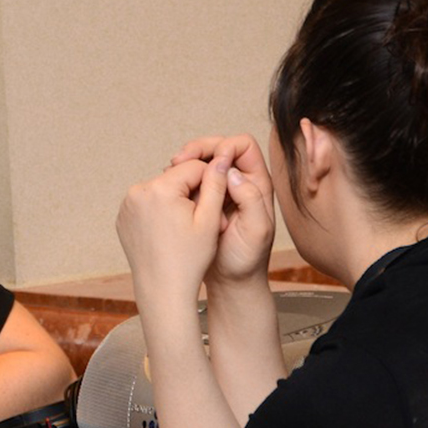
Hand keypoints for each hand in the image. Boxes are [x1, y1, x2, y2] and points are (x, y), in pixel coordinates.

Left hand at [117, 157, 227, 305]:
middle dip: (191, 193)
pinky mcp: (122, 217)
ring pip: (161, 190)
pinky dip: (159, 211)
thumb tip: (220, 157)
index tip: (215, 206)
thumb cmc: (190, 259)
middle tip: (203, 220)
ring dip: (175, 200)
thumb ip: (216, 184)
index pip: (194, 167)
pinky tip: (168, 232)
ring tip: (185, 227)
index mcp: (160, 189)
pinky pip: (147, 204)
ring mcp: (126, 205)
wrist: (162, 289)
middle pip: (175, 178)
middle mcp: (137, 191)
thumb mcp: (209, 220)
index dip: (210, 183)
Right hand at [173, 135, 274, 283]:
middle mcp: (239, 182)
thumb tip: (232, 172)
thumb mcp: (256, 230)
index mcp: (257, 184)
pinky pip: (190, 181)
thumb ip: (250, 199)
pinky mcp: (202, 202)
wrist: (230, 282)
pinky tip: (170, 188)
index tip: (207, 161)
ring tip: (171, 172)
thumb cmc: (247, 260)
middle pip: (218, 148)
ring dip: (186, 164)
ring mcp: (219, 192)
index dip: (223, 146)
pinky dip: (179, 180)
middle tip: (178, 160)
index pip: (242, 146)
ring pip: (202, 163)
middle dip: (198, 150)